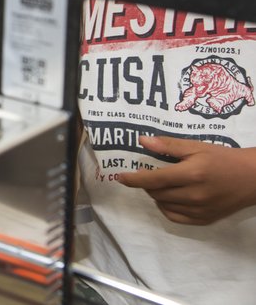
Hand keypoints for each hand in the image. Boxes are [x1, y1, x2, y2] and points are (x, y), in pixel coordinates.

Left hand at [118, 136, 255, 224]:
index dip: (133, 179)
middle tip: (148, 174)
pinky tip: (169, 198)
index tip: (119, 176)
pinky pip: (175, 217)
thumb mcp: (197, 146)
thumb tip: (142, 141)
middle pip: (156, 193)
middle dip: (146, 184)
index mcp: (191, 174)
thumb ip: (169, 145)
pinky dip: (166, 208)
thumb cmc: (223, 158)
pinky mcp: (205, 220)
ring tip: (161, 184)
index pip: (153, 180)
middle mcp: (194, 196)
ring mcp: (199, 210)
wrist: (252, 178)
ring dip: (156, 195)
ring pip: (164, 206)